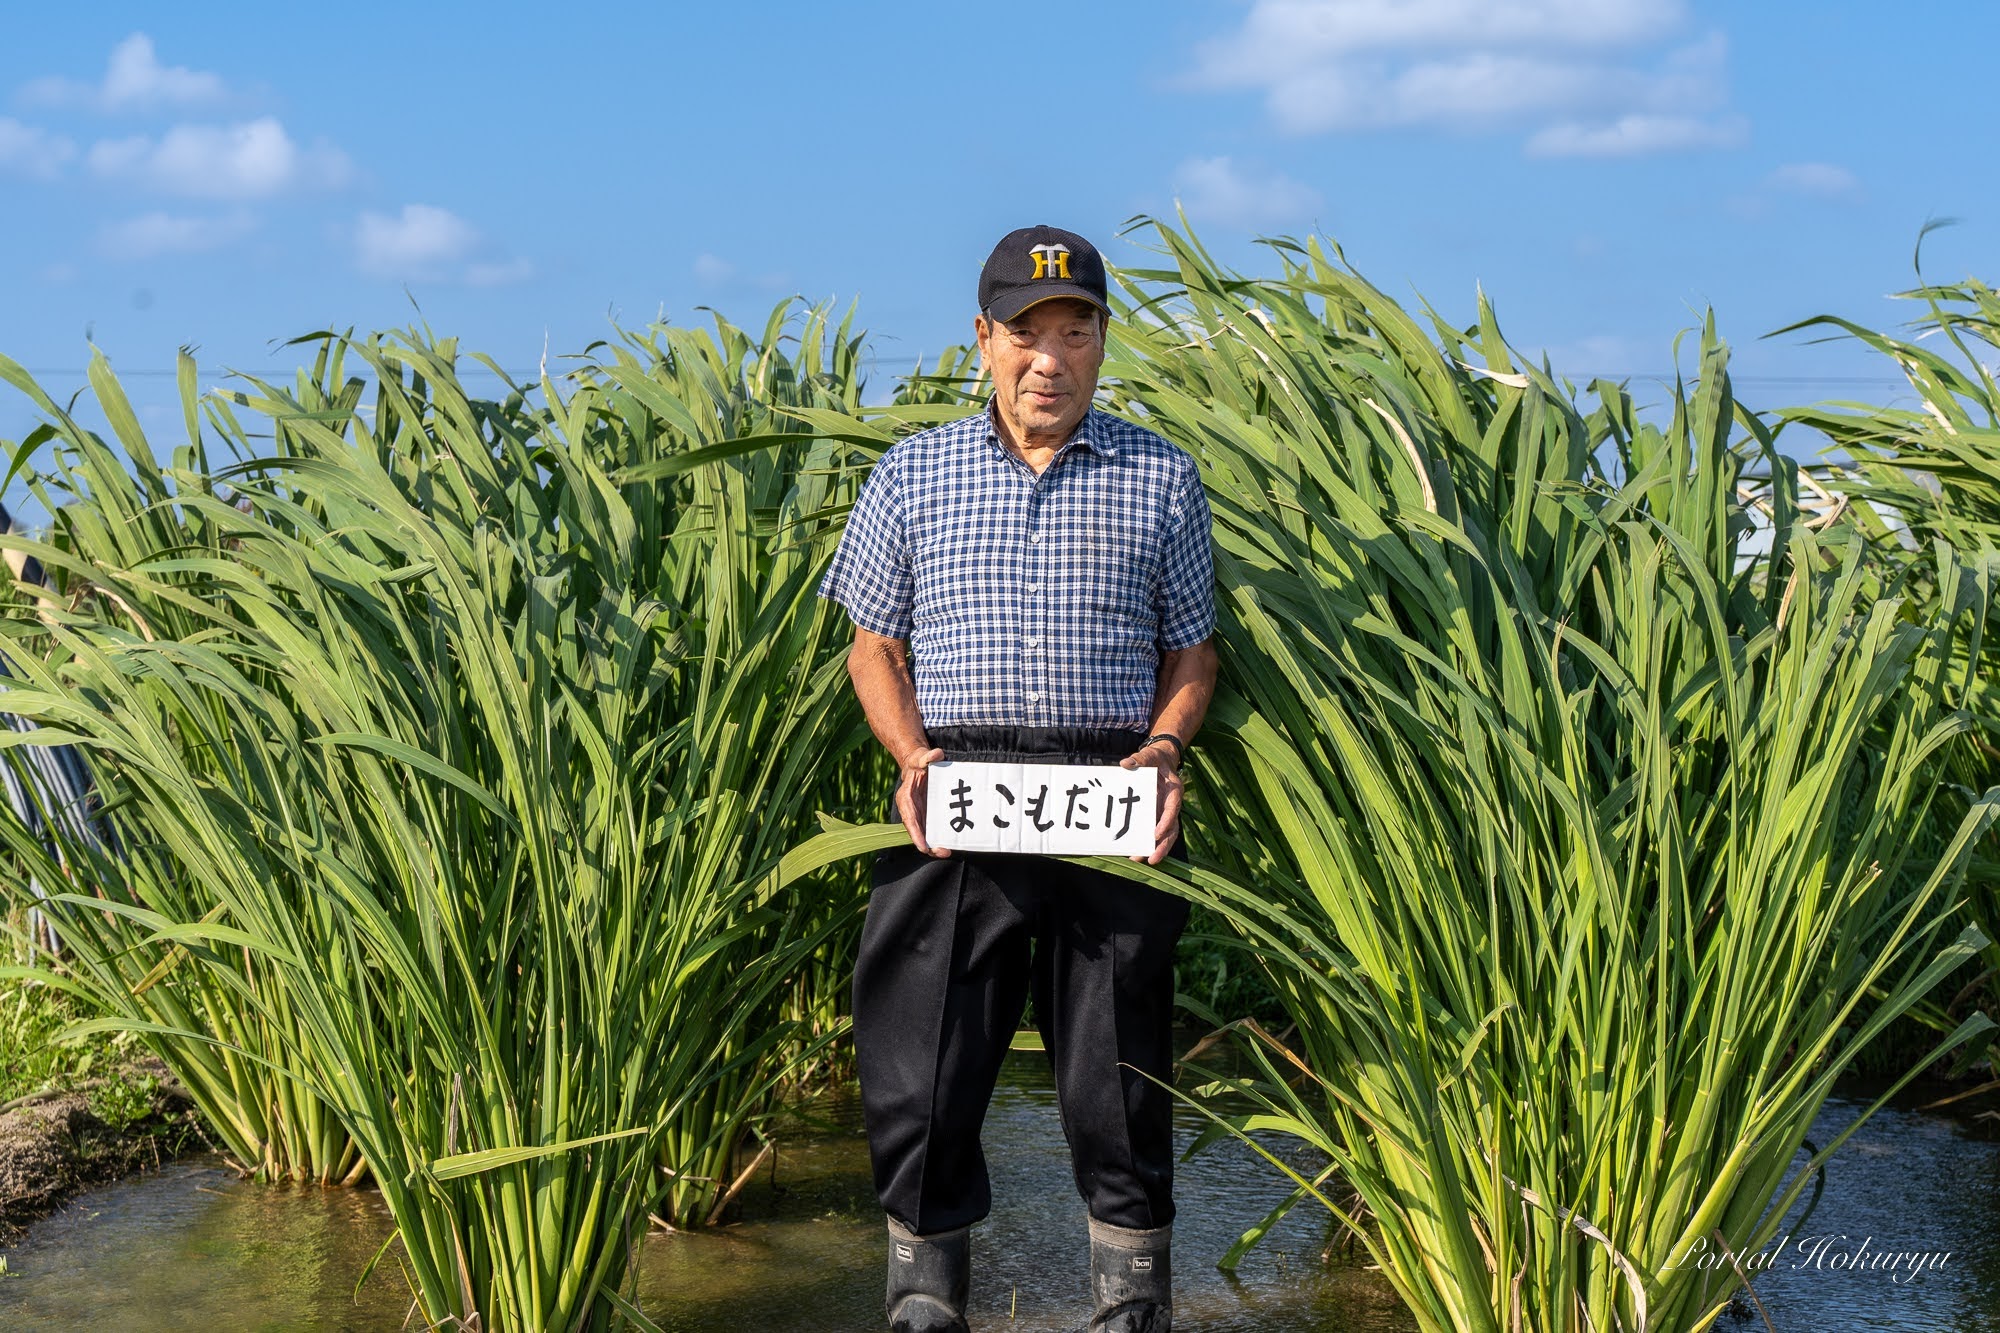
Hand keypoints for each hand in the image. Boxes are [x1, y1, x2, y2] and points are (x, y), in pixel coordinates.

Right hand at [895, 744, 949, 857]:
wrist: (918, 765)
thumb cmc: (918, 762)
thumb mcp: (921, 758)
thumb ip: (927, 756)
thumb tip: (936, 754)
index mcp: (906, 799)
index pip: (909, 820)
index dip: (916, 834)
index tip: (923, 847)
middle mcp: (911, 810)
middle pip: (917, 832)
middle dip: (928, 845)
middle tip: (943, 851)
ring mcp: (920, 814)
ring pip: (925, 834)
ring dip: (934, 844)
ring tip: (947, 851)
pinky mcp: (928, 815)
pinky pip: (932, 829)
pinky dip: (939, 836)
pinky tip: (951, 842)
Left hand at [1118, 740, 1182, 865]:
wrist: (1160, 759)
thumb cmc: (1155, 758)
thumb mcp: (1148, 756)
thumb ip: (1139, 759)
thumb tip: (1126, 764)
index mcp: (1174, 790)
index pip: (1173, 808)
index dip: (1166, 822)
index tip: (1156, 834)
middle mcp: (1172, 804)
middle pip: (1172, 829)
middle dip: (1163, 845)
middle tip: (1151, 859)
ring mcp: (1165, 812)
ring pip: (1166, 835)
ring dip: (1156, 848)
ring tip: (1140, 859)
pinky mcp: (1157, 816)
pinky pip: (1155, 832)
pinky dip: (1148, 842)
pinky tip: (1136, 851)